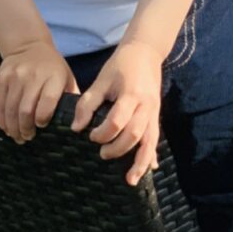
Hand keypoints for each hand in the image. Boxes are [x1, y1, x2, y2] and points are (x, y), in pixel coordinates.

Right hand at [0, 40, 79, 144]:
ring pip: (11, 109)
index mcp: (53, 76)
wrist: (28, 46)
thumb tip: (79, 118)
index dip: (43, 117)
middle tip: (28, 137)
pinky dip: (2, 119)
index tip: (42, 126)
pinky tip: (7, 127)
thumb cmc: (52, 66)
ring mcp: (15, 77)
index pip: (48, 101)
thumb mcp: (66, 76)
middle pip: (26, 109)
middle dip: (26, 128)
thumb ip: (71, 96)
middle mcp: (33, 76)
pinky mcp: (1, 79)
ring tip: (18, 136)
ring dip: (13, 127)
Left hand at [71, 41, 163, 186]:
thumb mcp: (101, 80)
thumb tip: (76, 128)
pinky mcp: (156, 116)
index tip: (90, 136)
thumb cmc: (121, 65)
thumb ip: (88, 103)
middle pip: (135, 134)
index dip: (103, 133)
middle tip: (101, 154)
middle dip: (117, 149)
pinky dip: (152, 154)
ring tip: (130, 180)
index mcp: (131, 95)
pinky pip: (156, 138)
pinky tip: (150, 169)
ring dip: (140, 161)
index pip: (118, 120)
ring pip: (150, 141)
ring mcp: (154, 112)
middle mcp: (146, 106)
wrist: (146, 52)